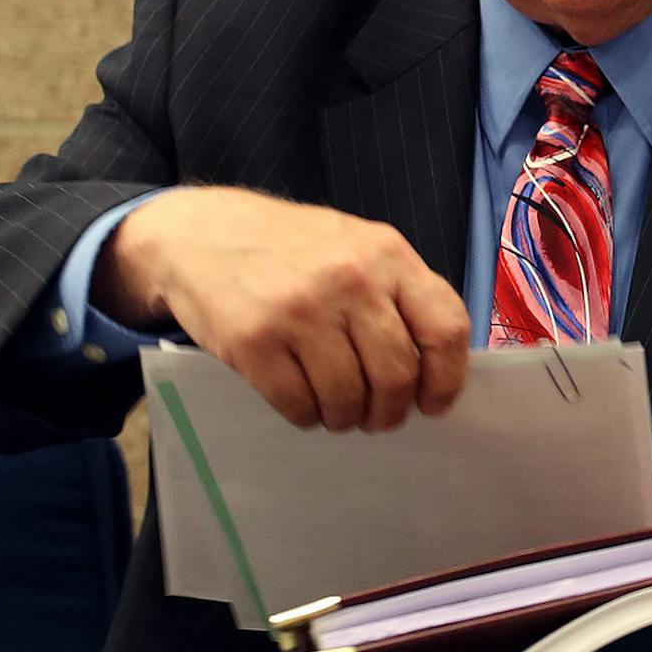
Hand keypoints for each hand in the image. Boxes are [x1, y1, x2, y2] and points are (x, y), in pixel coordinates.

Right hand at [95, 186, 470, 432]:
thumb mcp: (358, 246)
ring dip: (347, 418)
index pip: (445, 327)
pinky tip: (303, 402)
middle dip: (390, 410)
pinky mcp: (254, 341)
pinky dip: (307, 416)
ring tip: (339, 410)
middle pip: (397, 374)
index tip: (434, 403)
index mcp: (388, 255)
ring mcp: (301, 311)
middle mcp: (350, 280)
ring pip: (348, 397)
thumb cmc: (293, 247)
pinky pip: (298, 404)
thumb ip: (398, 292)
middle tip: (377, 417)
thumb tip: (434, 366)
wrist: (203, 233)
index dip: (448, 378)